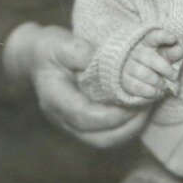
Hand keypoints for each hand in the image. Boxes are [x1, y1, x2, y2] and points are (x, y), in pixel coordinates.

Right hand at [3, 22, 146, 147]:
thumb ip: (77, 50)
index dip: (112, 114)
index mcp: (56, 100)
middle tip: (149, 105)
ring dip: (130, 128)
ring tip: (148, 106)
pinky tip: (139, 106)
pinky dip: (126, 124)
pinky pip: (107, 132)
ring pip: (105, 139)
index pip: (85, 117)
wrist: (34, 58)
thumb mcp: (58, 43)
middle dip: (128, 126)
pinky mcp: (84, 122)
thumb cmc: (47, 49)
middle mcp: (64, 119)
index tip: (135, 101)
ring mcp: (74, 124)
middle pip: (99, 138)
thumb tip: (99, 57)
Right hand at [121, 28, 182, 99]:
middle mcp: (135, 51)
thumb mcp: (164, 53)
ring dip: (158, 81)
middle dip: (165, 68)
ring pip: (144, 74)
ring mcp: (128, 65)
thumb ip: (174, 51)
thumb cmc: (155, 60)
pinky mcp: (125, 80)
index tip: (173, 39)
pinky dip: (151, 91)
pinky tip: (158, 91)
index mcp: (147, 40)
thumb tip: (180, 48)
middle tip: (174, 76)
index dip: (163, 36)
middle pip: (149, 58)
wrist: (134, 73)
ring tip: (164, 85)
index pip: (154, 36)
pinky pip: (138, 87)